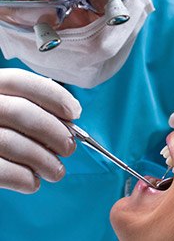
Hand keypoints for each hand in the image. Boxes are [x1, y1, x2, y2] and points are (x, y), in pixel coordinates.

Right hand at [0, 69, 80, 193]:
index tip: (75, 113)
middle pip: (20, 112)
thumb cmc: (0, 127)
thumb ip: (32, 107)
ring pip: (11, 143)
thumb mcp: (8, 106)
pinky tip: (32, 182)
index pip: (21, 82)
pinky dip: (22, 178)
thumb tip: (69, 119)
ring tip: (57, 170)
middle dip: (53, 132)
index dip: (54, 95)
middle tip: (69, 147)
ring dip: (44, 160)